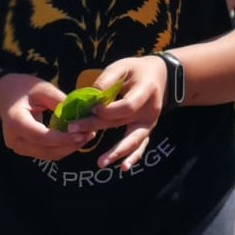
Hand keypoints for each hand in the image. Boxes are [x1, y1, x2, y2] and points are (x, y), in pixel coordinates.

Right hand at [0, 73, 90, 162]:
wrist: (4, 95)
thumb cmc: (22, 88)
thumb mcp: (42, 88)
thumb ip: (59, 101)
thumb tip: (81, 113)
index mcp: (15, 122)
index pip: (41, 137)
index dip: (62, 139)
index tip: (82, 134)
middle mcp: (14, 140)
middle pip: (45, 150)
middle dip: (69, 145)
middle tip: (90, 134)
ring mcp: (18, 147)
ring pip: (48, 155)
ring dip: (68, 148)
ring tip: (87, 136)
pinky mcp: (25, 150)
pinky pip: (46, 153)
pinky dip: (62, 148)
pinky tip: (76, 138)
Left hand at [86, 55, 168, 170]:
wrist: (161, 76)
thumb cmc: (136, 71)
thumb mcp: (123, 66)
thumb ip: (107, 79)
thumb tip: (90, 97)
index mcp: (146, 91)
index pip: (126, 106)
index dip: (107, 109)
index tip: (91, 107)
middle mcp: (149, 110)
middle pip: (122, 122)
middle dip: (96, 127)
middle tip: (74, 131)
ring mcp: (149, 123)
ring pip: (134, 140)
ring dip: (117, 152)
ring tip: (101, 163)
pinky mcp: (146, 131)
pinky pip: (141, 146)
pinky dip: (133, 157)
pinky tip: (123, 168)